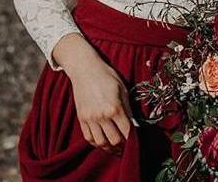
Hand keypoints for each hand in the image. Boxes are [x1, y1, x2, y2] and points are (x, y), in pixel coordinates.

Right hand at [53, 34, 133, 153]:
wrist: (85, 69)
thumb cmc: (107, 76)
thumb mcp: (123, 89)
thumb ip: (128, 108)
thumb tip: (134, 123)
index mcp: (115, 108)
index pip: (127, 131)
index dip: (133, 138)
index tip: (136, 139)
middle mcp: (102, 116)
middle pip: (114, 140)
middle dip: (122, 145)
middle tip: (127, 145)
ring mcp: (90, 118)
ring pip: (100, 142)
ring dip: (109, 147)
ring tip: (116, 147)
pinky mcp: (81, 118)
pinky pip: (88, 137)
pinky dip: (96, 143)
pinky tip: (103, 141)